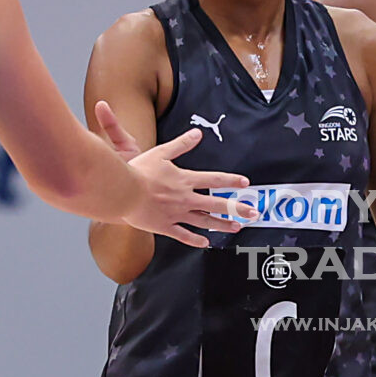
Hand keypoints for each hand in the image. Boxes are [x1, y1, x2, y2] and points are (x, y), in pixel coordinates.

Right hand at [99, 100, 247, 246]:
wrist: (122, 191)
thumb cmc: (138, 171)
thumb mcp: (161, 153)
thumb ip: (181, 144)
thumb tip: (197, 133)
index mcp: (185, 180)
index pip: (215, 180)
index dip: (231, 181)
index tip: (245, 183)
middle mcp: (184, 198)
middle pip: (216, 204)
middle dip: (237, 208)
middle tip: (253, 213)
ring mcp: (176, 214)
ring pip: (204, 221)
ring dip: (222, 225)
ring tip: (236, 228)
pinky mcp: (164, 226)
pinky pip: (183, 235)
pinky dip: (195, 240)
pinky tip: (205, 243)